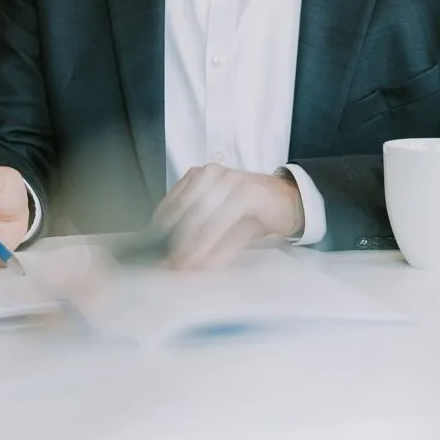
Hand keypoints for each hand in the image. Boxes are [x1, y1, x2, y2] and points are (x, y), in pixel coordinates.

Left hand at [154, 164, 303, 270]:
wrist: (289, 202)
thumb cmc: (249, 216)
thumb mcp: (219, 231)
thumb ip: (198, 243)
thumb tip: (174, 265)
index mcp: (196, 177)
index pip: (169, 204)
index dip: (158, 231)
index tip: (150, 254)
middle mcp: (209, 173)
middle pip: (181, 209)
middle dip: (171, 240)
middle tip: (164, 265)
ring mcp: (228, 179)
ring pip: (198, 214)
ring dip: (188, 243)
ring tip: (180, 266)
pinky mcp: (246, 191)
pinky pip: (220, 218)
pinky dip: (207, 240)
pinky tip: (201, 257)